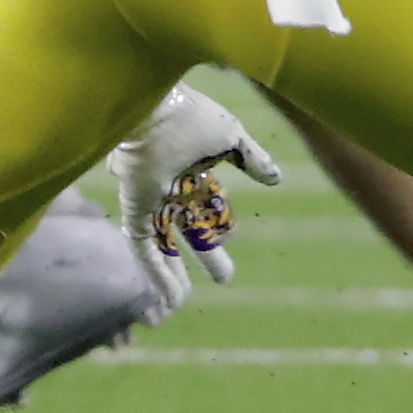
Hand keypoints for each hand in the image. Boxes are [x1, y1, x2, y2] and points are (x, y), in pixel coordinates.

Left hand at [107, 84, 279, 321]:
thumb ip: (253, 159)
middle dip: (207, 251)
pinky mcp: (136, 210)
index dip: (222, 221)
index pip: (210, 202)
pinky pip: (144, 248)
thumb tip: (276, 179)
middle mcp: (173, 187)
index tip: (233, 235)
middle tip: (226, 277)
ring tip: (183, 301)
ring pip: (164, 243)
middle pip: (191, 228)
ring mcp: (152, 200)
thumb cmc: (191, 117)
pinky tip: (170, 296)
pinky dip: (156, 273)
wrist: (155, 111)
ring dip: (175, 272)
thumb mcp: (231, 137)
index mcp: (195, 167)